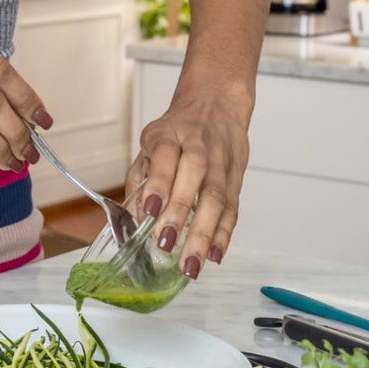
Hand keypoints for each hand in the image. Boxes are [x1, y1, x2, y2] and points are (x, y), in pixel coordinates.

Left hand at [126, 92, 250, 279]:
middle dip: (180, 212)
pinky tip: (215, 255)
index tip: (149, 210)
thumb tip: (131, 220)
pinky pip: (232, 207)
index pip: (164, 156)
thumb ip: (140, 179)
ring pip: (216, 197)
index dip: (159, 182)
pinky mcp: (236, 177)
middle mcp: (198, 145)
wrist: (216, 104)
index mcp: (168, 134)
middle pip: (194, 175)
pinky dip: (224, 233)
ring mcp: (221, 161)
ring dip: (204, 233)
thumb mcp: (150, 143)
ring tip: (191, 264)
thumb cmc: (177, 131)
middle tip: (166, 244)